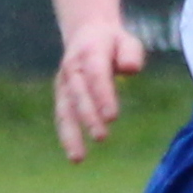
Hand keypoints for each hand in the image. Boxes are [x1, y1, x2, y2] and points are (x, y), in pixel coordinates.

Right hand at [53, 19, 146, 161]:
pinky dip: (66, 135)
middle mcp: (73, 69)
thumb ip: (130, 53)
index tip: (112, 117)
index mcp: (90, 52)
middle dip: (89, 117)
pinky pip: (62, 116)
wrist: (85, 33)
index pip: (96, 75)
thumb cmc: (113, 43)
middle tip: (102, 137)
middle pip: (79, 95)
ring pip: (65, 110)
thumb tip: (131, 70)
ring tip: (77, 158)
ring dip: (70, 134)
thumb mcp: (127, 40)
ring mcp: (64, 83)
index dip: (103, 95)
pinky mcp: (61, 95)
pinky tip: (75, 155)